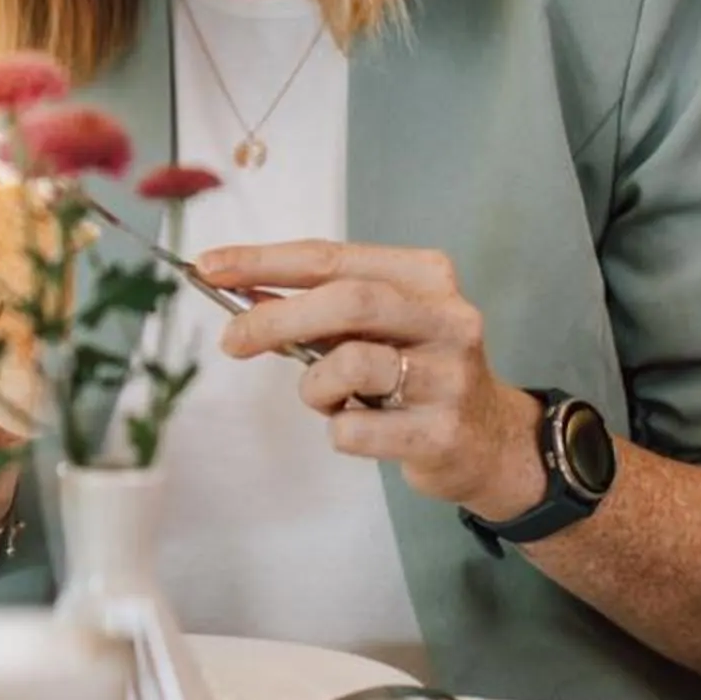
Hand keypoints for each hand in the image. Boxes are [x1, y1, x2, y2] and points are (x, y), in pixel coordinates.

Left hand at [196, 240, 545, 518]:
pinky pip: (356, 430)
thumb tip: (243, 294)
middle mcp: (446, 318)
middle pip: (347, 300)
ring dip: (314, 386)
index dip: (264, 261)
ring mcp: (450, 376)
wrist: (492, 443)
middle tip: (232, 340)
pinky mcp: (443, 432)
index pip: (332, 257)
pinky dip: (339, 430)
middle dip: (276, 317)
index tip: (209, 267)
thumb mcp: (379, 327)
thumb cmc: (418, 372)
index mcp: (426, 277)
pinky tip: (363, 428)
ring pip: (351, 364)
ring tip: (327, 398)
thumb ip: (321, 308)